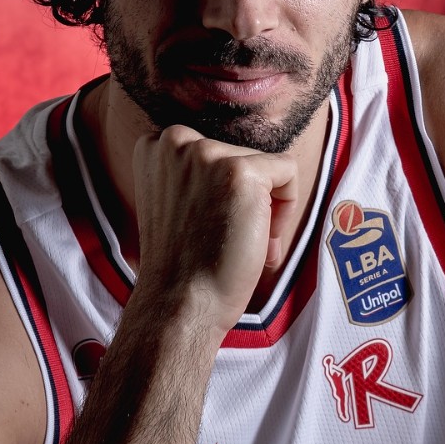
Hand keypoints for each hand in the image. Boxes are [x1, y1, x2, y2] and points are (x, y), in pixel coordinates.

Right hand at [132, 125, 298, 333]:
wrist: (181, 302)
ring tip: (247, 247)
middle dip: (248, 202)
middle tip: (234, 242)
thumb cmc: (182, 264)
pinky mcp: (241, 171)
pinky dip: (287, 208)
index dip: (223, 192)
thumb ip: (194, 176)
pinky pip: (288, 172)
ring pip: (265, 167)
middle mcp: (177, 141)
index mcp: (156, 147)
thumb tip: (240, 167)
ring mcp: (208, 154)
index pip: (215, 151)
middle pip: (241, 156)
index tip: (215, 225)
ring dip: (267, 209)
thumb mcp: (175, 202)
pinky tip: (264, 242)